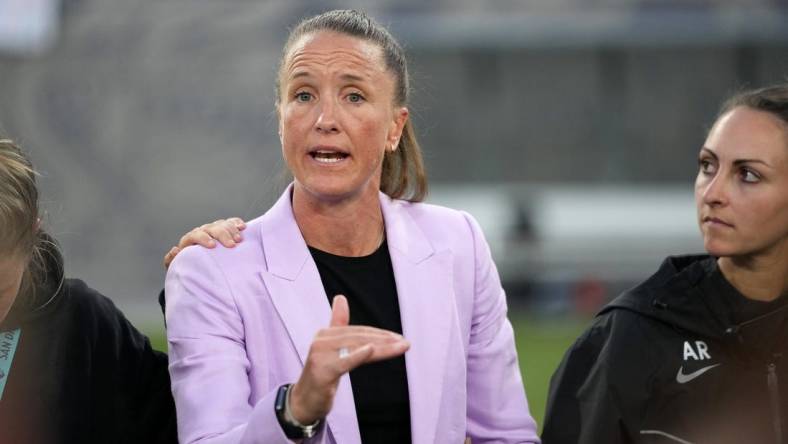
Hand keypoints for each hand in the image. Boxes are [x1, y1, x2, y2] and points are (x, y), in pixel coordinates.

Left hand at [163, 217, 246, 268]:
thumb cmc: (189, 265)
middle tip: (232, 245)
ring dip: (232, 230)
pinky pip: (231, 222)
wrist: (198, 262)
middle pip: (213, 228)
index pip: (196, 235)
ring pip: (223, 224)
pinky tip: (243, 227)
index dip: (204, 239)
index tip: (213, 246)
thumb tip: (175, 250)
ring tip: (239, 239)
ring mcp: (214, 228)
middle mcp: (203, 231)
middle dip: (223, 235)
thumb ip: (172, 259)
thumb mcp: (178, 265)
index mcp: (191, 239)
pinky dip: (237, 223)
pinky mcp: (224, 228)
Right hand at [288, 295, 409, 423]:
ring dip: (382, 348)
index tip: (399, 338)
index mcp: (325, 334)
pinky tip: (371, 350)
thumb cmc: (322, 375)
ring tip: (401, 347)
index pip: (358, 331)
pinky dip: (358, 355)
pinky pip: (343, 361)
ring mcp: (320, 355)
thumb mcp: (332, 350)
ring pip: (357, 348)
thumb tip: (341, 298)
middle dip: (385, 340)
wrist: (304, 402)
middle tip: (405, 343)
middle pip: (359, 338)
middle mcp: (321, 341)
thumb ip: (338, 325)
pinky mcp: (322, 371)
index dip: (379, 334)